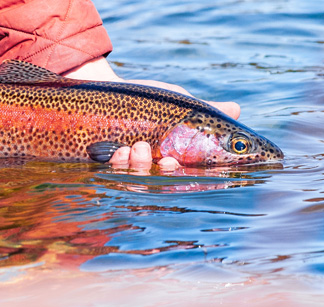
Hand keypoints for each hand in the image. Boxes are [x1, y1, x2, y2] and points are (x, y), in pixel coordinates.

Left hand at [64, 57, 240, 169]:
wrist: (103, 89)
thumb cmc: (145, 99)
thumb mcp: (177, 103)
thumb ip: (205, 111)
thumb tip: (236, 110)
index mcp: (172, 158)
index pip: (184, 176)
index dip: (186, 177)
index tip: (180, 164)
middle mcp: (150, 167)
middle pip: (162, 184)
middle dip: (166, 175)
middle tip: (167, 160)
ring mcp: (127, 168)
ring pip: (137, 181)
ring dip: (141, 167)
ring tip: (138, 146)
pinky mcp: (104, 167)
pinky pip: (114, 176)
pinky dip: (119, 165)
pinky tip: (119, 151)